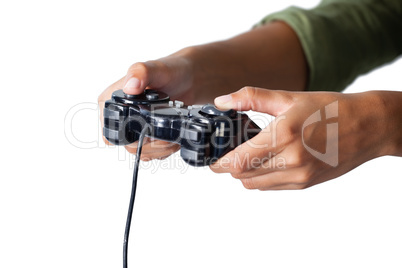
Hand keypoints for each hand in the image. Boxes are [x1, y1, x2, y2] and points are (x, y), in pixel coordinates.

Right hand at [98, 50, 194, 159]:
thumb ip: (140, 73)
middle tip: (165, 135)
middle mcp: (120, 115)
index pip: (109, 131)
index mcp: (110, 100)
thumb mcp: (154, 68)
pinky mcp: (148, 134)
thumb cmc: (169, 70)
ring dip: (158, 149)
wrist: (188, 79)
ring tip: (171, 137)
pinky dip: (164, 150)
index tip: (147, 129)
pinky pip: (151, 152)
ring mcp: (134, 126)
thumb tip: (130, 87)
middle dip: (149, 145)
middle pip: (127, 145)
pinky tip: (172, 139)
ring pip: (139, 152)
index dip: (128, 137)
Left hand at [210, 87, 392, 189]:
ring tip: (249, 155)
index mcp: (283, 135)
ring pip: (254, 185)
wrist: (367, 126)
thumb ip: (250, 98)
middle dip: (230, 167)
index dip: (218, 164)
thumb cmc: (328, 109)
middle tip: (229, 153)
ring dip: (244, 173)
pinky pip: (271, 187)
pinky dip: (261, 178)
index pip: (237, 162)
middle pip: (242, 176)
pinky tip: (268, 161)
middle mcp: (291, 160)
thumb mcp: (288, 98)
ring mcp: (299, 176)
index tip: (211, 160)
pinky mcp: (305, 184)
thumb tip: (221, 101)